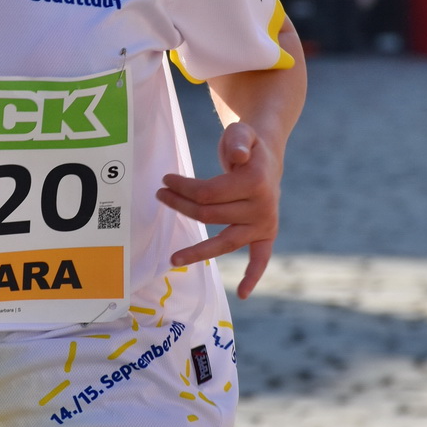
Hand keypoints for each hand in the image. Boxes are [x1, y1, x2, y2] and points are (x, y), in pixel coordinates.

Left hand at [156, 120, 280, 298]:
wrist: (266, 157)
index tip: (165, 180)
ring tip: (172, 259)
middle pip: (210, 215)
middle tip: (160, 195)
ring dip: (198, 252)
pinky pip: (261, 259)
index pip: (209, 193)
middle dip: (181, 205)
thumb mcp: (242, 132)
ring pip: (224, 242)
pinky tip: (243, 294)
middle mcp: (263, 207)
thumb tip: (237, 157)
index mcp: (256, 182)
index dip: (183, 188)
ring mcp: (264, 224)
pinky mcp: (266, 235)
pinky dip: (253, 276)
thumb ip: (238, 139)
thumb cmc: (247, 145)